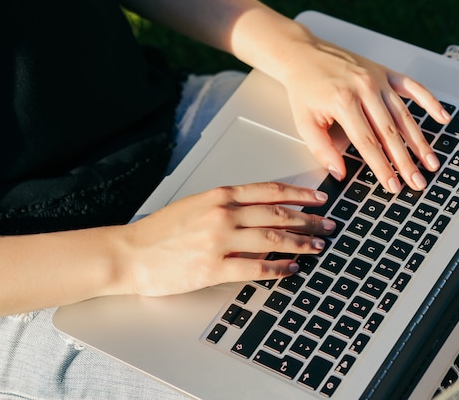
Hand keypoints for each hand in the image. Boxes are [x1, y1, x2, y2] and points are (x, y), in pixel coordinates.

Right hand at [122, 182, 334, 296]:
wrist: (130, 253)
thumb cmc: (161, 230)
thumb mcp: (197, 204)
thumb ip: (229, 205)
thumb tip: (264, 211)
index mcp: (220, 195)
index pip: (270, 190)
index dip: (300, 194)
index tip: (320, 199)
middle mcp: (223, 214)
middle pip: (279, 215)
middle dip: (309, 220)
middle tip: (328, 226)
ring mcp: (219, 241)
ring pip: (273, 240)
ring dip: (301, 244)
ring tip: (318, 247)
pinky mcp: (213, 268)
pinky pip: (256, 269)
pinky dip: (278, 269)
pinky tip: (291, 269)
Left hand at [283, 35, 451, 192]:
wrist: (303, 54)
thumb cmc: (305, 88)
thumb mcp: (305, 122)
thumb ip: (322, 149)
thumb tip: (339, 173)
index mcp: (344, 102)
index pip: (368, 143)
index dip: (382, 168)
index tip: (393, 186)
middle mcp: (364, 89)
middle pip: (391, 132)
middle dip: (406, 161)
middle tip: (418, 182)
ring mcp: (378, 79)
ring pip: (404, 115)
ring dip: (420, 141)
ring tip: (431, 161)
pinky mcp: (385, 72)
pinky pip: (412, 86)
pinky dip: (429, 101)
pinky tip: (442, 117)